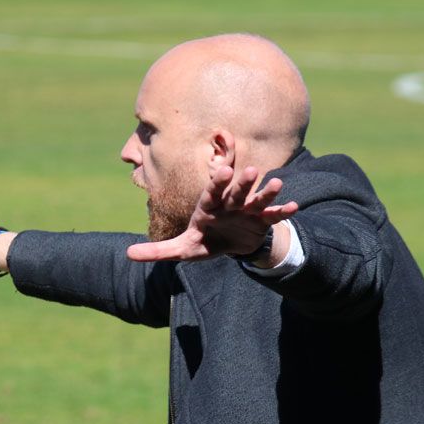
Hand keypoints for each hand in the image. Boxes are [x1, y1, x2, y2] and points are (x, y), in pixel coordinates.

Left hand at [126, 165, 298, 261]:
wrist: (233, 245)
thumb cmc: (206, 241)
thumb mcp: (183, 249)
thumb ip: (158, 251)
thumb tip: (129, 254)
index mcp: (209, 207)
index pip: (211, 192)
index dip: (216, 182)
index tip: (221, 169)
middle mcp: (229, 204)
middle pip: (235, 191)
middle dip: (242, 182)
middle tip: (250, 170)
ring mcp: (247, 211)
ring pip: (257, 199)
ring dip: (266, 192)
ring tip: (277, 183)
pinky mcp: (261, 222)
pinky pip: (272, 216)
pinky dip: (282, 212)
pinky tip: (293, 207)